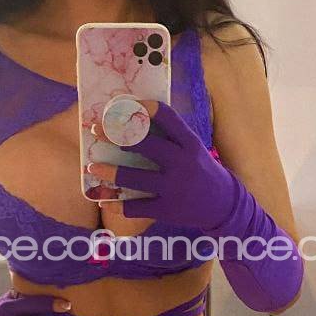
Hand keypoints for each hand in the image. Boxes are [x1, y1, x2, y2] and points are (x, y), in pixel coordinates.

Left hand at [86, 99, 238, 230]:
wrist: (223, 205)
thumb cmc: (201, 170)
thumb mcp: (194, 149)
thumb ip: (171, 137)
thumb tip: (133, 119)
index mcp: (190, 144)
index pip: (167, 117)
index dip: (144, 108)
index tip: (125, 104)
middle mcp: (182, 164)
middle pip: (145, 145)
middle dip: (116, 135)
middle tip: (97, 130)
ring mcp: (174, 188)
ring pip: (134, 178)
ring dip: (109, 172)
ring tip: (92, 168)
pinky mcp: (168, 210)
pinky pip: (137, 208)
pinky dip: (118, 205)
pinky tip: (105, 200)